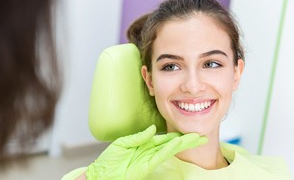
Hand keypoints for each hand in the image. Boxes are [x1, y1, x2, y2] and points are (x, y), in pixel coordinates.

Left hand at [86, 125, 206, 179]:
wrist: (102, 173)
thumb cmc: (110, 160)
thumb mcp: (123, 143)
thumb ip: (139, 137)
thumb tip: (153, 128)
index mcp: (144, 144)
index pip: (163, 138)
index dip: (176, 134)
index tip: (188, 131)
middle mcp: (150, 151)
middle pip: (171, 143)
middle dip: (186, 140)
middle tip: (200, 136)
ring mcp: (150, 158)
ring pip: (170, 149)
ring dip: (182, 144)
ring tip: (195, 138)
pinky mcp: (147, 166)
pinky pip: (160, 156)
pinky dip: (169, 149)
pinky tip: (177, 143)